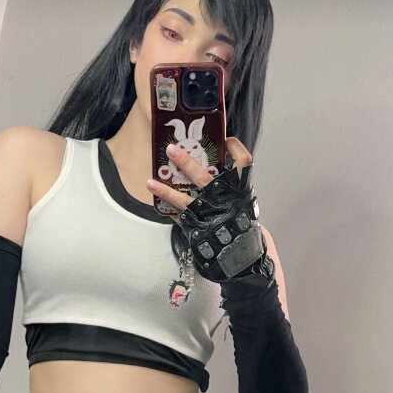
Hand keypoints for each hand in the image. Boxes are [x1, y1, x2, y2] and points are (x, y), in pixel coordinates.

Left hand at [148, 137, 272, 281]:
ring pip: (184, 199)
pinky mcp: (197, 228)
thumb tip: (218, 159)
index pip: (242, 162)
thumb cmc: (241, 221)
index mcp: (239, 190)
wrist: (242, 254)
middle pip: (203, 176)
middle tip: (170, 149)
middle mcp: (223, 199)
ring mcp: (208, 215)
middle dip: (186, 162)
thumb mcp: (243, 199)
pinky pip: (179, 217)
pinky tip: (156, 202)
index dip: (234, 148)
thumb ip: (232, 183)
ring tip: (150, 182)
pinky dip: (167, 209)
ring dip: (165, 191)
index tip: (226, 138)